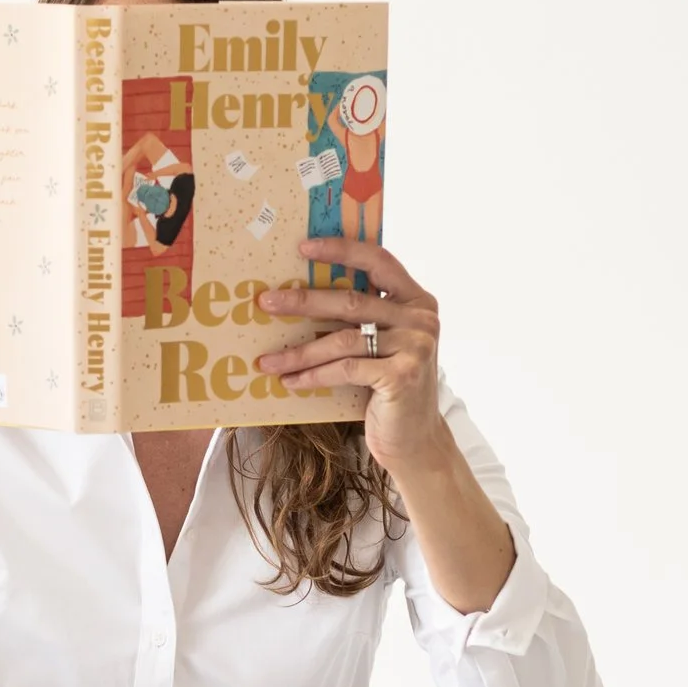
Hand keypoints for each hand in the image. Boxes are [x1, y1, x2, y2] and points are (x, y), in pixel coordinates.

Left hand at [253, 240, 451, 478]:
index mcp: (417, 299)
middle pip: (351, 300)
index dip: (341, 249)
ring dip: (299, 350)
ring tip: (267, 359)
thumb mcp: (381, 345)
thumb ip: (363, 318)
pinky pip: (345, 369)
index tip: (303, 247)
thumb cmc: (388, 388)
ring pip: (343, 338)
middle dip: (303, 301)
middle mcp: (421, 317)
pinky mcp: (403, 375)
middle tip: (266, 302)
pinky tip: (290, 381)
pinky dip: (313, 375)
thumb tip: (301, 295)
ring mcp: (416, 345)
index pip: (378, 260)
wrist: (414, 440)